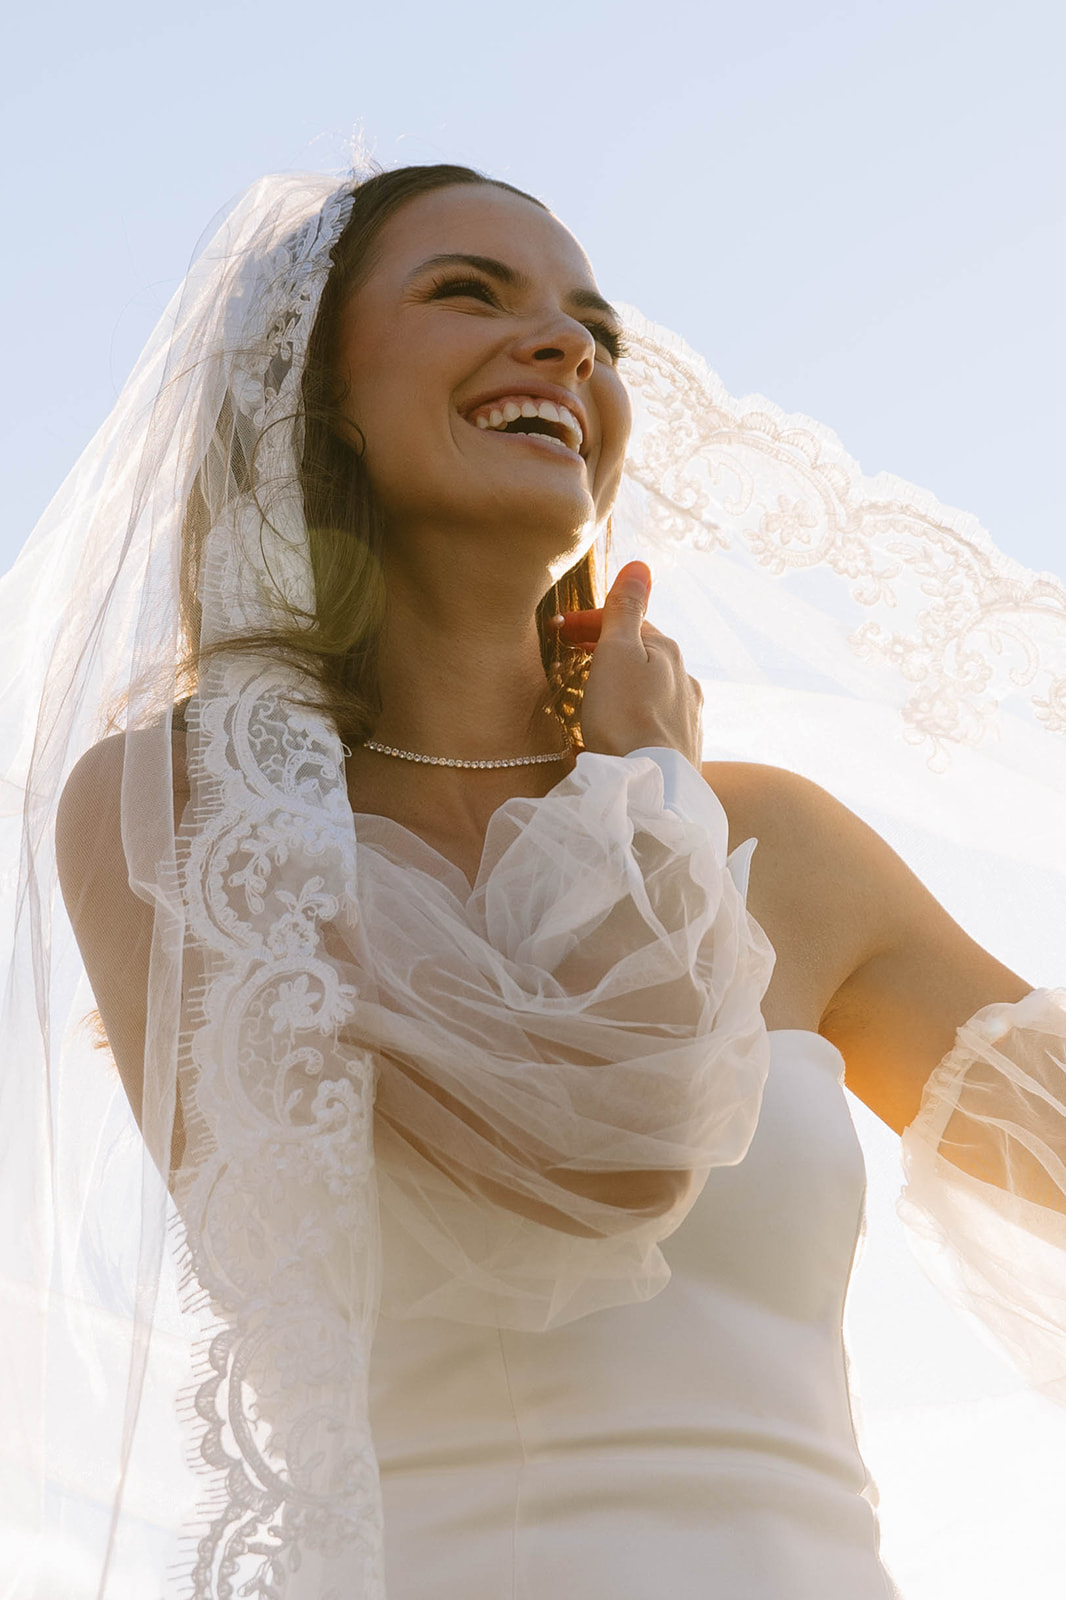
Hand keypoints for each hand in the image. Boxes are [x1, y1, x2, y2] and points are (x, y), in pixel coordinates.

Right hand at [555, 562, 703, 763]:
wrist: (648, 786)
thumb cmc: (624, 717)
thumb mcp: (616, 652)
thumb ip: (625, 610)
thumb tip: (641, 565)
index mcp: (668, 651)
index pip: (627, 621)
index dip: (590, 622)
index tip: (557, 631)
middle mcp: (685, 679)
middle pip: (641, 653)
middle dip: (606, 649)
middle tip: (569, 657)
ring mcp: (688, 715)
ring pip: (650, 686)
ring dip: (622, 681)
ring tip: (592, 692)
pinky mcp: (683, 748)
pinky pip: (654, 718)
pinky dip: (634, 710)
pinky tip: (620, 726)